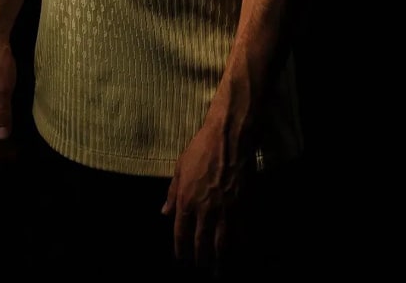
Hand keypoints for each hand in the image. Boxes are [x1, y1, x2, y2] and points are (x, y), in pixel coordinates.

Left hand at [162, 121, 253, 271]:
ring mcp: (224, 209)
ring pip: (222, 243)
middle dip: (201, 259)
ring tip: (219, 271)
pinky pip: (241, 231)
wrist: (228, 136)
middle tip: (202, 269)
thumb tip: (164, 213)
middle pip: (201, 243)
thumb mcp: (180, 168)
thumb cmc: (201, 148)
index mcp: (186, 200)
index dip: (181, 249)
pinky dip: (240, 245)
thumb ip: (172, 193)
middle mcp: (204, 209)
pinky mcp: (242, 204)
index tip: (182, 258)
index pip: (181, 233)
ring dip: (220, 260)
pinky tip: (240, 253)